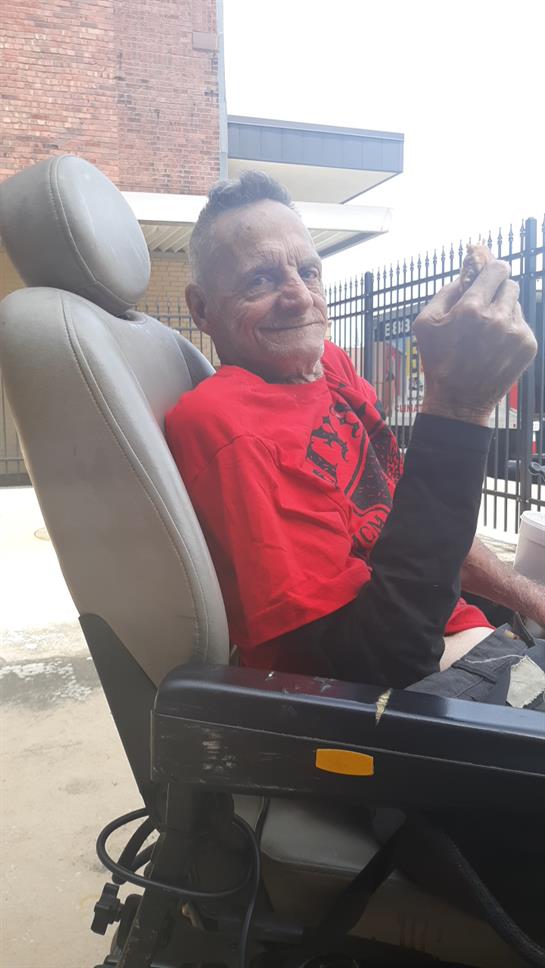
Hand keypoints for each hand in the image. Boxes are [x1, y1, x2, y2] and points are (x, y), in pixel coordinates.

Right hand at [414, 260, 536, 425]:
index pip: (497, 268)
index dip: (492, 268)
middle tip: (485, 306)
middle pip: (510, 285)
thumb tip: (466, 273)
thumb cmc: (438, 361)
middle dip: (497, 291)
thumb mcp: (425, 323)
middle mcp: (497, 318)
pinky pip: (521, 325)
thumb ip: (445, 291)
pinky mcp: (527, 346)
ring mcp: (515, 333)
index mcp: (471, 308)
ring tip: (487, 332)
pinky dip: (510, 331)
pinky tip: (495, 346)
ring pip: (516, 305)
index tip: (490, 273)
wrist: (458, 401)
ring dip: (503, 311)